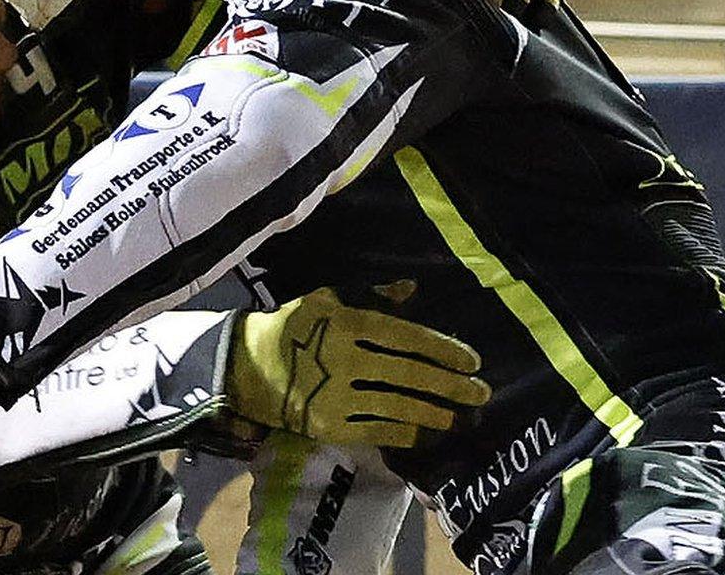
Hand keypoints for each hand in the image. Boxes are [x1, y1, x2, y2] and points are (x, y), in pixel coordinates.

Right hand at [226, 289, 488, 448]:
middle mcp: (345, 360)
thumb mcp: (326, 301)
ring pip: (398, 406)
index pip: (405, 336)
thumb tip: (412, 291)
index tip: (472, 360)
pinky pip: (377, 431)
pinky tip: (425, 432)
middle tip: (480, 393)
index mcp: (346, 324)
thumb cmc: (291, 327)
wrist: (244, 367)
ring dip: (434, 413)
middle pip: (409, 374)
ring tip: (458, 417)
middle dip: (449, 385)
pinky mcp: (329, 426)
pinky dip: (405, 432)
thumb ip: (371, 298)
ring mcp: (336, 397)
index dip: (442, 348)